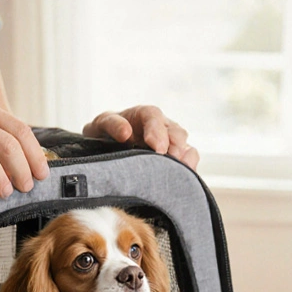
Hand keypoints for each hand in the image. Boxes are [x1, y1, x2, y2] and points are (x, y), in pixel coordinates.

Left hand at [84, 106, 198, 169]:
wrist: (105, 147)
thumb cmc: (105, 133)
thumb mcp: (102, 124)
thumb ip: (112, 124)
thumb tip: (126, 133)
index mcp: (144, 114)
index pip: (154, 117)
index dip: (158, 132)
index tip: (158, 149)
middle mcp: (161, 126)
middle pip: (175, 132)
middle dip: (175, 147)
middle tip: (168, 162)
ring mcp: (170, 142)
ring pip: (185, 146)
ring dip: (184, 158)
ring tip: (178, 172)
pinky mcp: (174, 158)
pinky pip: (189, 159)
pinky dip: (189, 167)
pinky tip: (183, 177)